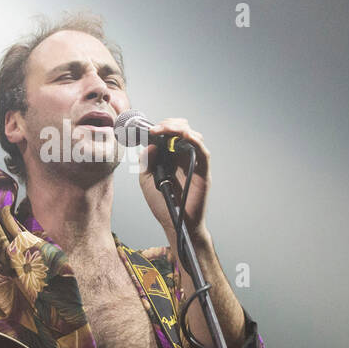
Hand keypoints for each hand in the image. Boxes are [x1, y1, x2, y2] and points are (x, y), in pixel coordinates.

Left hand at [136, 118, 210, 240]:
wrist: (175, 222)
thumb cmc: (163, 204)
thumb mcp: (146, 180)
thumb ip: (146, 162)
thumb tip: (150, 145)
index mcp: (170, 156)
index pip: (170, 133)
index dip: (162, 126)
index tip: (149, 129)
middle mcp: (183, 156)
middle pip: (183, 129)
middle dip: (169, 124)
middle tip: (156, 129)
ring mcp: (194, 162)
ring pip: (193, 136)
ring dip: (179, 129)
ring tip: (165, 131)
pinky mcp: (202, 171)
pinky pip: (202, 152)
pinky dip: (195, 140)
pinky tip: (185, 136)